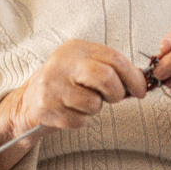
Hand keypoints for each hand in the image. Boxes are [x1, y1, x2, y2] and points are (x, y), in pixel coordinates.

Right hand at [0, 40, 146, 169]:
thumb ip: (111, 70)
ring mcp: (52, 85)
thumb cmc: (66, 84)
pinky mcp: (46, 108)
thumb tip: (142, 83)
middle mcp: (62, 63)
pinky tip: (69, 112)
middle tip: (115, 98)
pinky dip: (79, 120)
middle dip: (117, 93)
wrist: (28, 102)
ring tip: (82, 103)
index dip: (133, 77)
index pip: (114, 58)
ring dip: (94, 109)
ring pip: (93, 103)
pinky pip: (79, 120)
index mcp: (76, 48)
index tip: (141, 90)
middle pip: (106, 78)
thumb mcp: (84, 67)